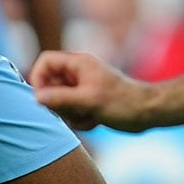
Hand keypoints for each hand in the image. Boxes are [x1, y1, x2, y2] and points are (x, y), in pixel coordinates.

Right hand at [30, 49, 149, 131]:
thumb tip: (36, 97)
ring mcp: (82, 88)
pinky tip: (95, 121)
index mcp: (78, 63)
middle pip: (49, 84)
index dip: (39, 78)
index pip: (45, 61)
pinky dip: (79, 119)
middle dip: (58, 103)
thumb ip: (61, 98)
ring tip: (88, 116)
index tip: (42, 98)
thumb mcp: (89, 101)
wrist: (147, 112)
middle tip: (73, 111)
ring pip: (59, 101)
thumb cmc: (123, 102)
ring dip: (70, 114)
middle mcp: (78, 73)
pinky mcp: (87, 101)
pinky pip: (71, 111)